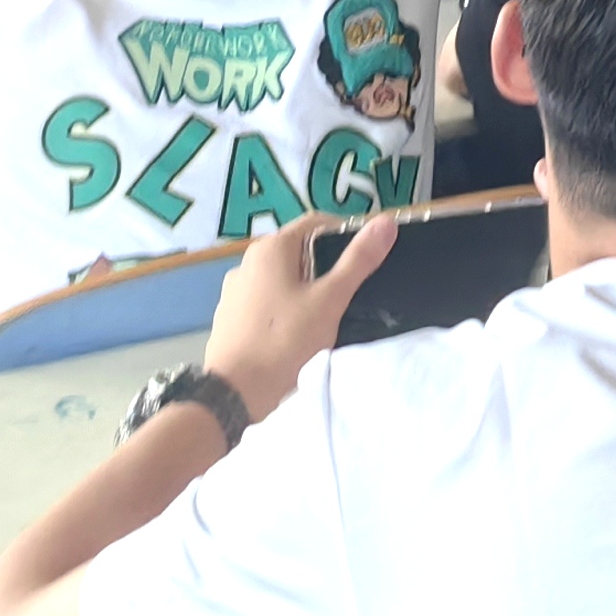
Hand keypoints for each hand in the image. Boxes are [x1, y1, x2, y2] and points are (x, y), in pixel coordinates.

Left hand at [204, 213, 397, 422]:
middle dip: (325, 267)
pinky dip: (282, 308)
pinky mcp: (228, 317)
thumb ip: (358, 260)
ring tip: (322, 318)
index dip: (346, 235)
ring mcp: (233, 290)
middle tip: (346, 294)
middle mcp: (247, 261)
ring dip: (303, 290)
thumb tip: (387, 221)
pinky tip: (292, 335)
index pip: (318, 223)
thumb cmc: (284, 341)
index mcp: (272, 248)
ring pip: (280, 278)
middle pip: (298, 250)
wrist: (232, 394)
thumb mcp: (330, 301)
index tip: (364, 262)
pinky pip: (264, 301)